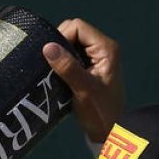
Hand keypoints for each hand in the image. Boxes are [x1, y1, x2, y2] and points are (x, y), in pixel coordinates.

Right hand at [42, 18, 124, 143]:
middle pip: (73, 32)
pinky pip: (71, 54)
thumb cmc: (101, 112)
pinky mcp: (89, 66)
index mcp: (106, 48)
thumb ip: (67, 67)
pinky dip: (62, 61)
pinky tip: (58, 75)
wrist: (110, 131)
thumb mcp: (83, 90)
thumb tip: (47, 47)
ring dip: (60, 55)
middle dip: (59, 45)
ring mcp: (96, 57)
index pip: (77, 27)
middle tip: (52, 65)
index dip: (61, 36)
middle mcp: (102, 48)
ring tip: (54, 71)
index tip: (51, 56)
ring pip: (70, 43)